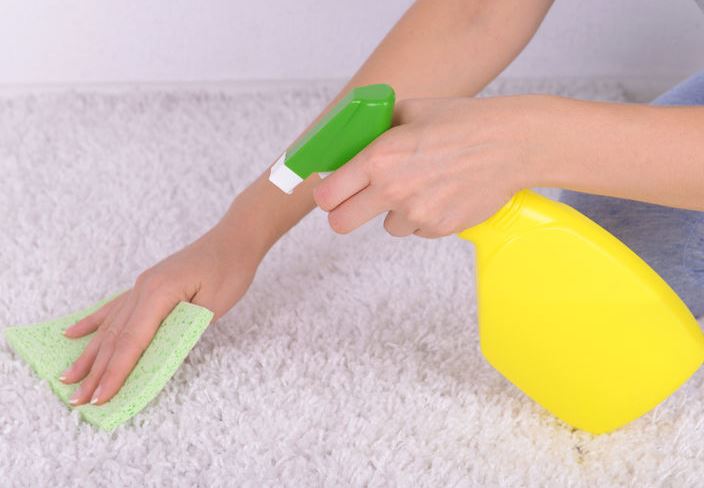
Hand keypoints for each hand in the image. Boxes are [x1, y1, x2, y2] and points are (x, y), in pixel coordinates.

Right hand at [58, 222, 261, 405]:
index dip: (115, 372)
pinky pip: (114, 307)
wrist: (234, 239)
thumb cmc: (230, 270)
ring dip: (89, 353)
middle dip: (95, 371)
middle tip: (77, 400)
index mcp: (158, 294)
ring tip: (67, 377)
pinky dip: (93, 322)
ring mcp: (142, 286)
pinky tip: (72, 333)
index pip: (132, 341)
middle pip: (115, 337)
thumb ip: (184, 331)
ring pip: (110, 325)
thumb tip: (158, 356)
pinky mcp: (146, 285)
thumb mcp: (213, 306)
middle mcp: (143, 289)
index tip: (100, 397)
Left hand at [312, 95, 548, 237]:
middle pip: (341, 224)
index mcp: (379, 158)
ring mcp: (416, 214)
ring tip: (422, 186)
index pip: (327, 194)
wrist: (512, 145)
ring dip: (395, 212)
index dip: (326, 194)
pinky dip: (423, 217)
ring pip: (386, 226)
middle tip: (357, 203)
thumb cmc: (464, 122)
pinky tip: (442, 193)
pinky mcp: (438, 229)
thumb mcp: (412, 111)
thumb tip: (353, 143)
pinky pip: (417, 229)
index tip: (331, 192)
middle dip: (344, 215)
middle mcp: (392, 190)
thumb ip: (377, 129)